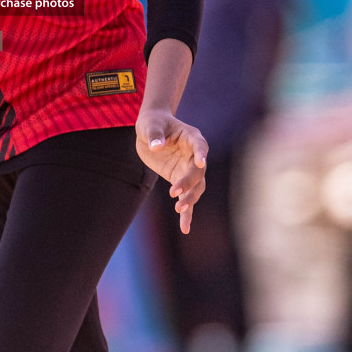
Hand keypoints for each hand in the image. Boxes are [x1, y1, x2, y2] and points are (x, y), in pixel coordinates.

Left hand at [135, 110, 207, 233]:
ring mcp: (189, 169)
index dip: (201, 154)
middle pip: (198, 172)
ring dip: (190, 200)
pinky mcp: (180, 180)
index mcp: (191, 137)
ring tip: (179, 211)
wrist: (152, 129)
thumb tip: (156, 147)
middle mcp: (195, 155)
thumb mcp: (149, 125)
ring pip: (196, 188)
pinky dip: (186, 213)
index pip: (200, 146)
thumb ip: (154, 135)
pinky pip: (186, 198)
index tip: (202, 162)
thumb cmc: (152, 122)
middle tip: (175, 194)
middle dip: (189, 183)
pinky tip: (185, 228)